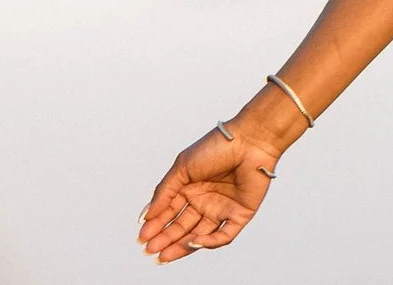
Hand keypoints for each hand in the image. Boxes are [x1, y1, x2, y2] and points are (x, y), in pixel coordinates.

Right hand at [137, 125, 279, 263]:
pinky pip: (224, 234)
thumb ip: (164, 192)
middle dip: (165, 239)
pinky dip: (210, 242)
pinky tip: (193, 242)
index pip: (169, 213)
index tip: (142, 237)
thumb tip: (145, 216)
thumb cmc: (217, 147)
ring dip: (182, 246)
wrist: (250, 138)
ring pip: (200, 234)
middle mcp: (205, 201)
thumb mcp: (182, 168)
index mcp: (190, 189)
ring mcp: (223, 208)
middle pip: (182, 227)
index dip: (155, 226)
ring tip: (164, 254)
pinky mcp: (241, 213)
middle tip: (150, 249)